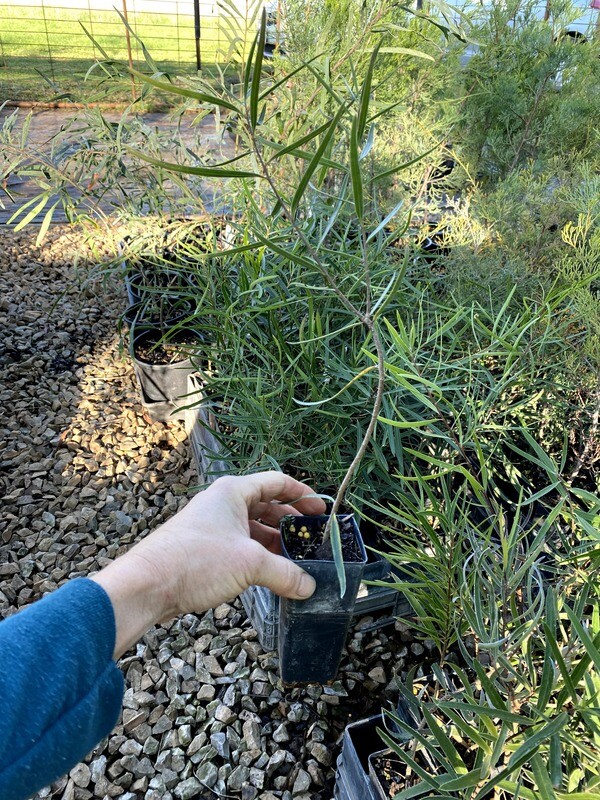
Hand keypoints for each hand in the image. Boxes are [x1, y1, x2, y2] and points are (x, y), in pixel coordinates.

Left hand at [91, 472, 325, 658]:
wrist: (147, 585)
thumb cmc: (196, 561)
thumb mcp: (249, 564)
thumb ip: (285, 573)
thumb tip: (309, 588)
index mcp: (233, 491)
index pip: (277, 482)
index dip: (303, 494)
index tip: (322, 511)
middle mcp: (222, 503)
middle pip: (266, 505)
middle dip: (291, 522)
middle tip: (313, 539)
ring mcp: (212, 525)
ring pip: (253, 528)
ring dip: (275, 543)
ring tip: (296, 560)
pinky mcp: (204, 548)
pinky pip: (240, 546)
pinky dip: (258, 556)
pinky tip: (271, 574)